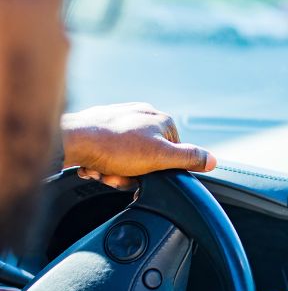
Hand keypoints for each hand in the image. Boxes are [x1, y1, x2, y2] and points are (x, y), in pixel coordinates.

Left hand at [61, 102, 216, 189]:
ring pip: (127, 160)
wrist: (72, 141)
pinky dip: (103, 164)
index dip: (160, 171)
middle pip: (148, 159)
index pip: (173, 154)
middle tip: (120, 174)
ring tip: (105, 170)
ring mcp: (120, 120)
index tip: (145, 175)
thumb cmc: (115, 147)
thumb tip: (212, 160)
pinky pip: (109, 154)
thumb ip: (188, 158)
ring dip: (116, 172)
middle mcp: (142, 115)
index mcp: (161, 120)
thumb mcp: (160, 156)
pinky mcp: (101, 127)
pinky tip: (95, 165)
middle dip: (134, 173)